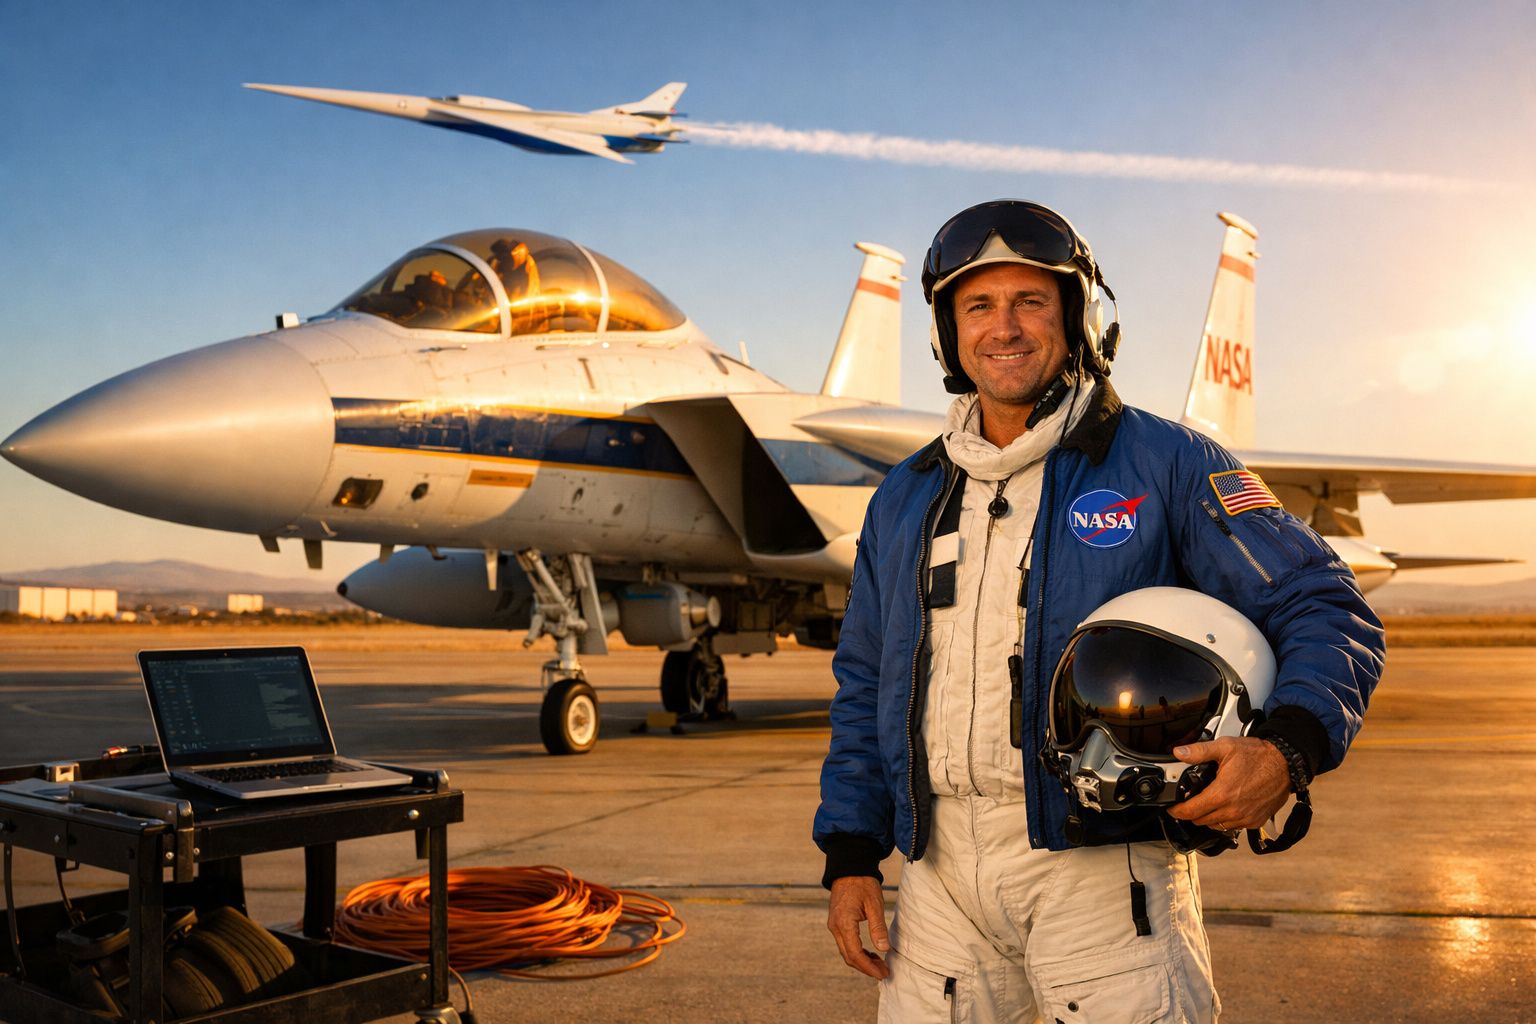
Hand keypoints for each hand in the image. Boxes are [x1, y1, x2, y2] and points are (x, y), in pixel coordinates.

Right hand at [827, 875, 889, 978]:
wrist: (849, 867)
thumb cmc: (862, 883)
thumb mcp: (874, 904)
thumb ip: (878, 927)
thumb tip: (884, 949)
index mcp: (844, 923)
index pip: (855, 954)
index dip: (869, 967)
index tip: (883, 973)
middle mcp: (835, 927)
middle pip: (849, 956)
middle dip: (866, 968)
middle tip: (884, 972)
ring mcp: (834, 925)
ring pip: (846, 952)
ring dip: (862, 961)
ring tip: (880, 964)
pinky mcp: (837, 923)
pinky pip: (845, 943)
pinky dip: (857, 952)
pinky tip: (870, 952)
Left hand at [1166, 736, 1290, 830]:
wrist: (1286, 764)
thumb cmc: (1258, 756)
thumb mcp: (1225, 747)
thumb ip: (1199, 751)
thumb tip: (1178, 753)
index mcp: (1222, 794)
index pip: (1190, 812)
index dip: (1177, 811)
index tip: (1172, 809)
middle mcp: (1233, 811)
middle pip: (1201, 821)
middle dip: (1192, 812)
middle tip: (1191, 801)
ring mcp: (1245, 819)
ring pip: (1216, 826)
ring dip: (1209, 817)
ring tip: (1209, 802)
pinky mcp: (1255, 822)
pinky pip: (1233, 827)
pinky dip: (1226, 820)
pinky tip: (1227, 806)